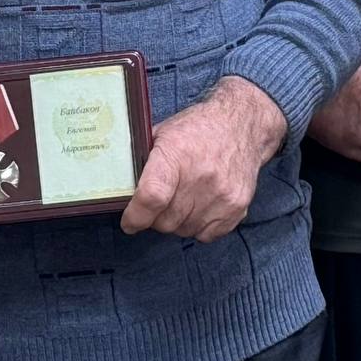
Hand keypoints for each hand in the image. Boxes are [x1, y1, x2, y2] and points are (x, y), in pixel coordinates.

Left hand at [122, 76, 285, 241]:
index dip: (136, 216)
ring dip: (178, 221)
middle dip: (156, 218)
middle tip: (160, 202)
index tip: (129, 222)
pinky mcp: (237, 207)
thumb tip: (118, 188)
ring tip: (183, 198)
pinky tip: (199, 205)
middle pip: (165, 221)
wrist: (242, 125)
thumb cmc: (198, 128)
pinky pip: (206, 235)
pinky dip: (198, 226)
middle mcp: (201, 177)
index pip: (152, 197)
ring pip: (184, 230)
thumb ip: (142, 161)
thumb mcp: (163, 133)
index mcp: (177, 155)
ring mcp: (222, 195)